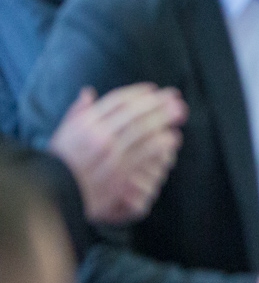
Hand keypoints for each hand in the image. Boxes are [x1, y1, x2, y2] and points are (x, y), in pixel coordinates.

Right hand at [49, 84, 186, 224]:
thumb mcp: (63, 132)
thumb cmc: (60, 161)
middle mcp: (98, 134)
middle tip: (176, 97)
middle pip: (134, 112)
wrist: (55, 192)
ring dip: (164, 119)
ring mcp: (110, 153)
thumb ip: (77, 111)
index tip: (153, 89)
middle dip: (157, 103)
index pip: (116, 100)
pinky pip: (144, 153)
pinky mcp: (120, 171)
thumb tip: (88, 92)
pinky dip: (160, 144)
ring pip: (142, 130)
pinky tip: (173, 138)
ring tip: (180, 113)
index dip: (138, 93)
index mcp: (85, 122)